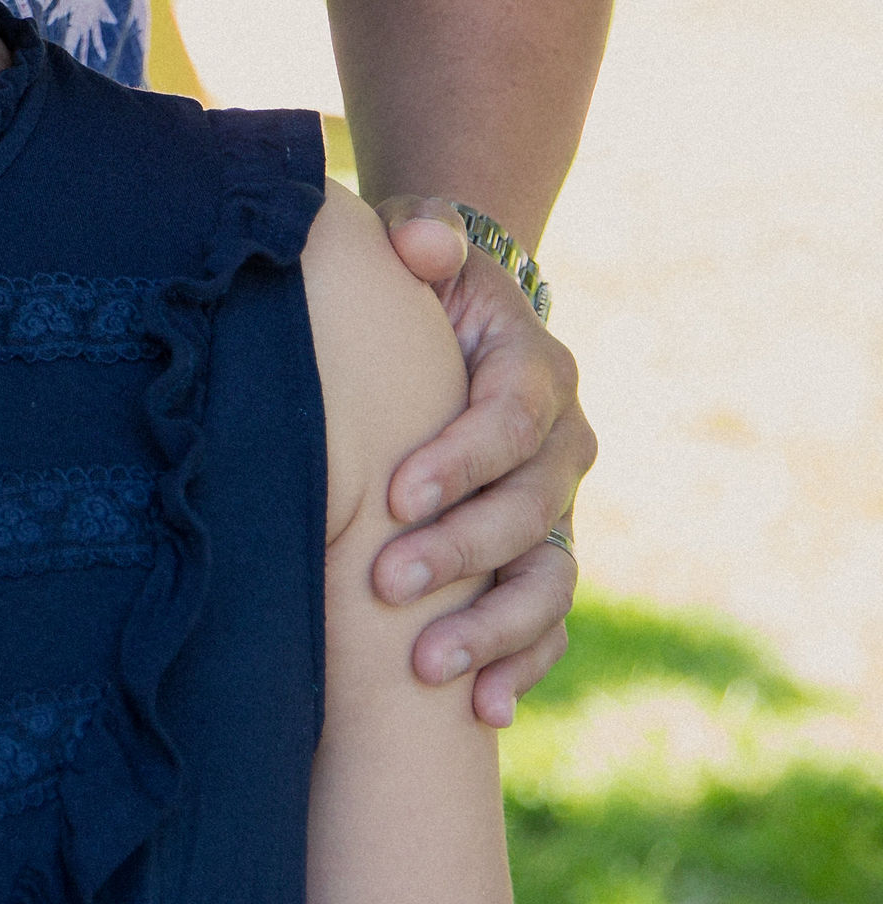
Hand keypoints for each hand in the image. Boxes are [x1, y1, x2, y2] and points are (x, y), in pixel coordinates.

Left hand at [373, 199, 592, 723]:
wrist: (457, 317)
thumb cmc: (420, 282)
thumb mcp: (424, 243)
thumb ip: (422, 234)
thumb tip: (419, 242)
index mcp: (535, 369)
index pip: (507, 420)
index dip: (458, 459)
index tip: (396, 493)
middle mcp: (560, 446)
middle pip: (529, 511)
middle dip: (459, 551)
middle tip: (384, 583)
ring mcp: (557, 509)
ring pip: (546, 580)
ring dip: (491, 628)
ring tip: (425, 668)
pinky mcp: (541, 555)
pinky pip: (547, 621)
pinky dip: (521, 666)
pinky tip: (480, 709)